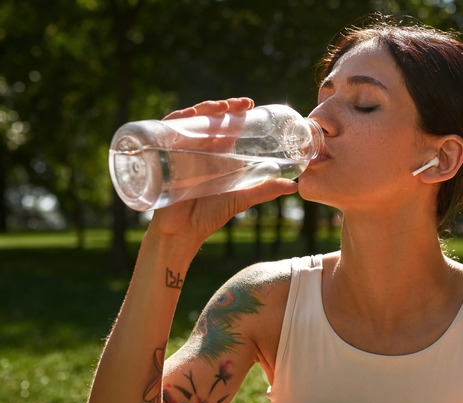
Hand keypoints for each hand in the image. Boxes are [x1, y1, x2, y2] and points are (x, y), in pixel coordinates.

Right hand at [149, 98, 298, 245]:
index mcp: (217, 154)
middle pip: (209, 118)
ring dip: (204, 109)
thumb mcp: (241, 198)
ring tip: (221, 108)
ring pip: (190, 120)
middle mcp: (198, 148)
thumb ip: (265, 190)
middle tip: (242, 104)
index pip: (226, 125)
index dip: (235, 112)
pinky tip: (189, 116)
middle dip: (223, 107)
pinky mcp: (163, 156)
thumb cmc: (209, 214)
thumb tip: (294, 186)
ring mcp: (180, 150)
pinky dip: (176, 120)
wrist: (184, 232)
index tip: (250, 105)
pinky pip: (165, 131)